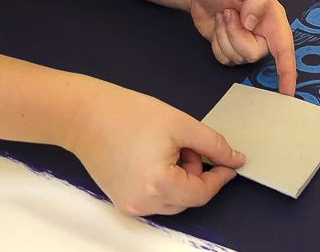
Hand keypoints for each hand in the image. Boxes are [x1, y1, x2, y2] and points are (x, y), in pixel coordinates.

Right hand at [66, 79, 244, 215]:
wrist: (84, 115)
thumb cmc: (127, 114)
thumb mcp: (180, 124)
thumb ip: (213, 144)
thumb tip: (235, 160)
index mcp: (159, 185)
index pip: (202, 192)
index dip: (219, 176)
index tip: (228, 164)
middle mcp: (143, 203)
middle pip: (187, 198)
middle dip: (194, 172)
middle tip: (184, 143)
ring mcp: (129, 205)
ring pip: (171, 200)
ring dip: (178, 178)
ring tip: (165, 147)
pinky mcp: (121, 201)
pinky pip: (153, 199)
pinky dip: (161, 182)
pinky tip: (151, 157)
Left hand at [189, 0, 296, 95]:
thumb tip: (254, 24)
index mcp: (273, 18)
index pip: (285, 49)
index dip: (288, 72)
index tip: (288, 92)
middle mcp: (263, 34)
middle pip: (253, 54)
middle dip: (235, 35)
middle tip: (227, 13)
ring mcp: (246, 43)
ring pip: (237, 57)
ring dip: (223, 35)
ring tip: (223, 15)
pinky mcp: (230, 49)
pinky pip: (224, 59)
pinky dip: (216, 43)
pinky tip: (218, 26)